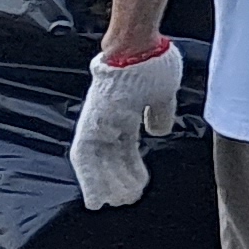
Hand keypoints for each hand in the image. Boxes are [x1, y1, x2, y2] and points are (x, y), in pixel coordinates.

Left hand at [72, 40, 181, 207]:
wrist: (136, 45)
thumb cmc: (151, 63)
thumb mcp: (162, 94)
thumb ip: (159, 114)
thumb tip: (159, 131)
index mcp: (124, 114)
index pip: (125, 149)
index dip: (131, 168)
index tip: (140, 184)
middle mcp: (106, 122)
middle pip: (108, 159)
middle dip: (117, 181)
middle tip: (126, 201)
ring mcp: (96, 123)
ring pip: (96, 164)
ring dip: (105, 185)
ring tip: (115, 203)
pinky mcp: (90, 125)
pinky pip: (85, 160)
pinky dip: (91, 180)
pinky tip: (97, 197)